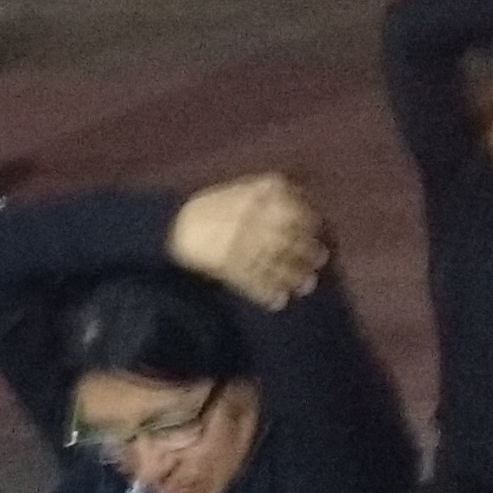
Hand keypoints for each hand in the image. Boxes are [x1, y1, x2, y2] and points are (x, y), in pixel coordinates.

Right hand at [168, 176, 330, 308]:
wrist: (173, 229)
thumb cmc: (207, 210)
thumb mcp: (237, 191)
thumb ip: (265, 192)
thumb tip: (301, 197)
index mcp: (253, 197)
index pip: (292, 206)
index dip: (308, 217)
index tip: (317, 226)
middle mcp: (251, 219)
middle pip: (289, 237)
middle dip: (308, 250)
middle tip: (320, 258)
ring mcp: (241, 244)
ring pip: (277, 263)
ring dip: (295, 276)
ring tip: (307, 285)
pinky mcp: (230, 268)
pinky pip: (254, 284)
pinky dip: (268, 294)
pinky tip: (279, 302)